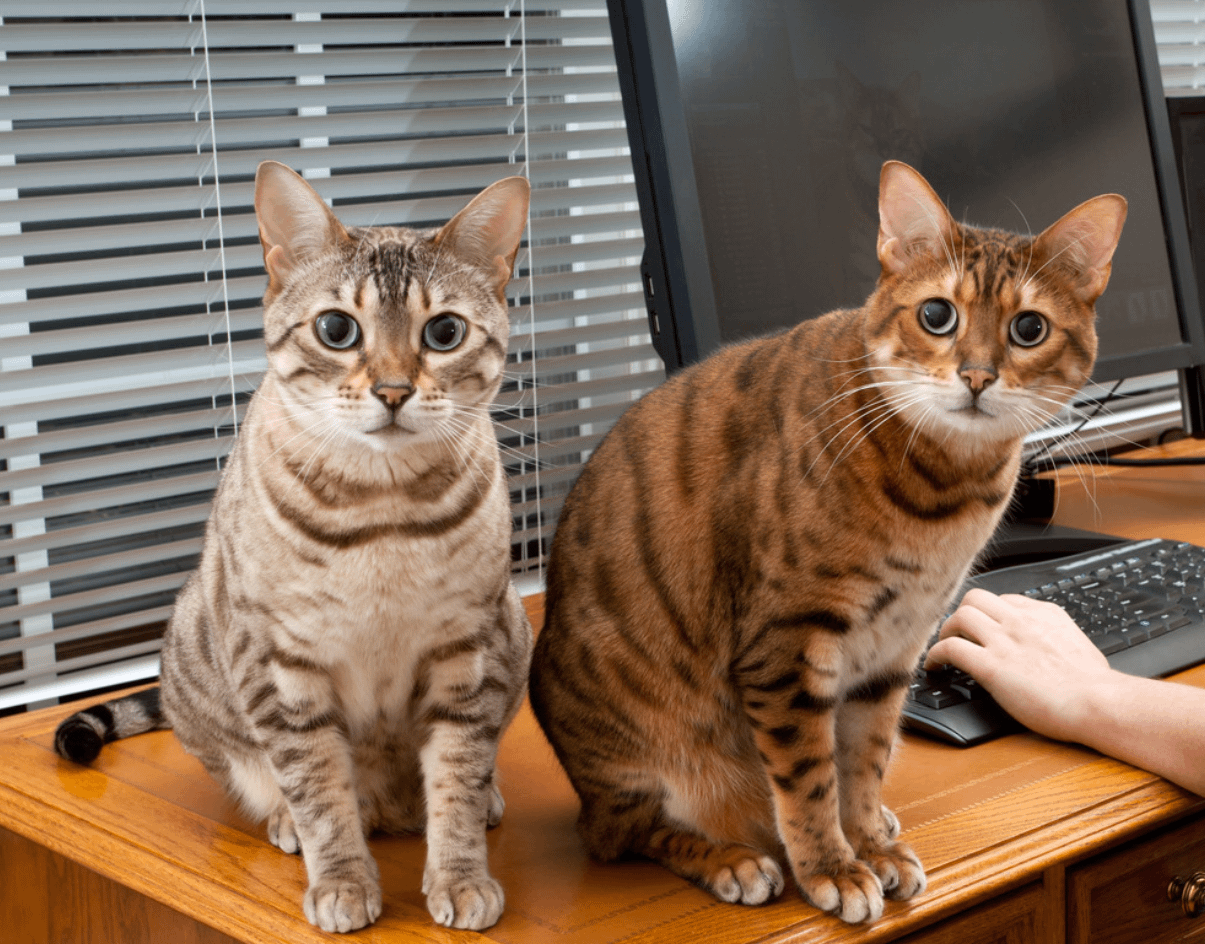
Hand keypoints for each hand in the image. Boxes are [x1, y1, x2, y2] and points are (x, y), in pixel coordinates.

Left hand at [925, 588, 1112, 741]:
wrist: (1098, 702)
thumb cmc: (1095, 685)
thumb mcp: (1079, 645)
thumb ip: (1057, 638)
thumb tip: (1053, 647)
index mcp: (1045, 615)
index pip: (1004, 599)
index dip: (988, 613)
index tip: (983, 627)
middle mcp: (1021, 622)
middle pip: (976, 598)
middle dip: (961, 614)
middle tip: (956, 633)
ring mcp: (1004, 641)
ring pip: (959, 616)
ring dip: (945, 631)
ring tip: (943, 647)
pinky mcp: (991, 666)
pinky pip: (950, 649)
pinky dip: (934, 655)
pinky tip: (933, 666)